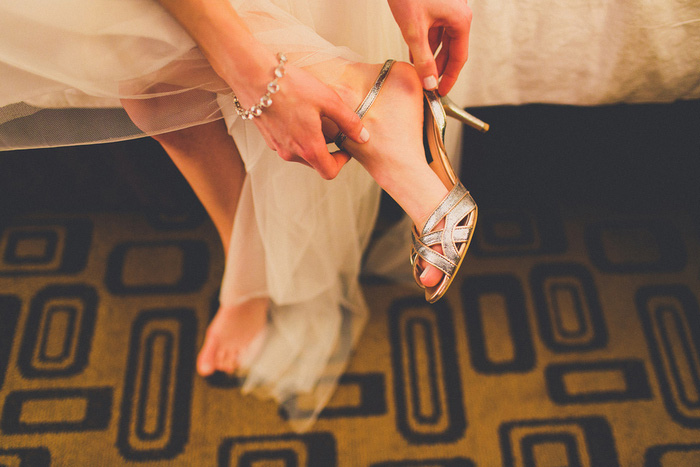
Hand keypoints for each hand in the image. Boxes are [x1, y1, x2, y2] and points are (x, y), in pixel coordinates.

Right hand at [247, 64, 367, 179]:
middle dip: (328, 151)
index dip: (342, 162)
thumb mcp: (329, 100)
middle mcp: (290, 153)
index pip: (330, 172)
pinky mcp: (267, 137)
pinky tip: (297, 113)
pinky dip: (297, 135)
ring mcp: (276, 146)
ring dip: (312, 142)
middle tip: (333, 129)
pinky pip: (288, 143)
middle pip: (316, 163)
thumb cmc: (291, 86)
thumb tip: (363, 137)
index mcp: (308, 148)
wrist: (254, 75)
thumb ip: (349, 121)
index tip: (346, 147)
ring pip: (301, 153)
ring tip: (315, 118)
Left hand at [387, 0, 471, 94]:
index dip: (449, 78)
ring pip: (442, 40)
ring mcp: (448, 9)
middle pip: (452, 49)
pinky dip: (426, 43)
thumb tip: (429, 82)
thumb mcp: (414, 31)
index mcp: (461, 20)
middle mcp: (458, 14)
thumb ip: (423, 60)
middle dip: (439, 68)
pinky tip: (415, 54)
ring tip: (421, 72)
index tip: (441, 92)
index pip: (459, 57)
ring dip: (431, 56)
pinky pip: (435, 29)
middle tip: (430, 86)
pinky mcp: (437, 5)